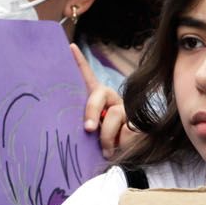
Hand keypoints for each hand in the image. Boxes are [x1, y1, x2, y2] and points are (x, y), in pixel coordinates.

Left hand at [71, 43, 130, 159]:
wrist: (129, 156)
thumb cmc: (103, 142)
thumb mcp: (92, 132)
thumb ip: (88, 125)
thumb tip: (86, 129)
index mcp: (97, 100)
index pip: (87, 77)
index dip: (79, 62)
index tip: (70, 47)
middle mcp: (111, 100)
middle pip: (99, 95)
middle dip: (91, 111)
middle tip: (88, 128)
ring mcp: (124, 110)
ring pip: (114, 116)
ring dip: (107, 136)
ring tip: (106, 151)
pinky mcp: (135, 122)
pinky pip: (127, 131)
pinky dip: (121, 142)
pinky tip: (119, 149)